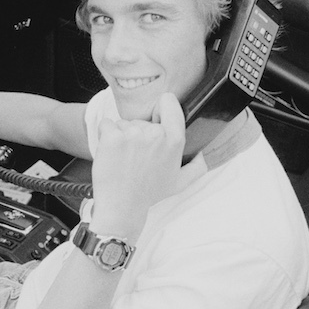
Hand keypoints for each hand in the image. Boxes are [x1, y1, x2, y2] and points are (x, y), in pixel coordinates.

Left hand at [89, 93, 189, 238]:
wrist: (122, 205)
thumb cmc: (149, 193)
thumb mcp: (180, 183)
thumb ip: (197, 168)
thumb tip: (203, 155)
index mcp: (174, 140)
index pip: (168, 102)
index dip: (161, 109)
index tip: (156, 121)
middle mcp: (155, 134)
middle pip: (141, 119)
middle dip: (137, 134)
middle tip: (136, 158)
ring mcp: (132, 134)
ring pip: (123, 123)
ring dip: (120, 137)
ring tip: (123, 159)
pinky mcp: (112, 137)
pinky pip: (106, 125)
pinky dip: (105, 136)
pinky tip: (110, 153)